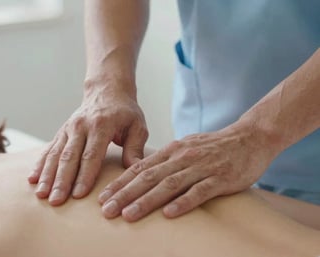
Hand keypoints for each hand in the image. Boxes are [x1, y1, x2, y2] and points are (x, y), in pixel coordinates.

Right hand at [28, 79, 147, 205]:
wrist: (107, 91)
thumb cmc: (125, 112)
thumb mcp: (137, 126)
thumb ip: (135, 147)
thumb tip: (134, 168)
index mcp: (101, 125)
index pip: (91, 154)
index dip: (84, 175)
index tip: (78, 194)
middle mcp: (81, 126)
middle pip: (69, 157)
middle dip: (61, 181)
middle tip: (56, 201)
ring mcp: (68, 128)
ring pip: (55, 154)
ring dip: (47, 175)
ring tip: (41, 195)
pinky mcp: (62, 132)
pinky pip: (48, 148)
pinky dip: (40, 164)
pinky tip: (32, 179)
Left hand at [98, 122, 278, 221]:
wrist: (250, 137)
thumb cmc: (215, 146)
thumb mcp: (186, 147)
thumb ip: (167, 160)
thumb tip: (144, 174)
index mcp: (172, 150)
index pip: (140, 168)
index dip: (120, 183)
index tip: (103, 197)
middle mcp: (183, 157)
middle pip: (149, 177)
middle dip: (125, 194)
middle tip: (106, 210)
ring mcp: (201, 167)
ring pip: (169, 184)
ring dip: (147, 201)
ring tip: (128, 215)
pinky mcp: (220, 178)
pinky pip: (199, 191)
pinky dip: (183, 202)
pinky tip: (168, 214)